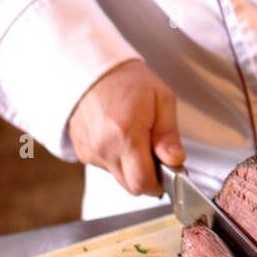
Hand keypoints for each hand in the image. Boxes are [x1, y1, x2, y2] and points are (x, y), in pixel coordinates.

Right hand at [67, 60, 183, 195]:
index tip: (167, 169)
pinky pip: (105, 167)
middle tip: (154, 151)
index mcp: (126, 134)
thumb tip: (175, 160)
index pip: (143, 182)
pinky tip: (119, 137)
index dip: (160, 182)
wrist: (94, 70)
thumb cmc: (129, 82)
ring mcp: (90, 151)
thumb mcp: (162, 100)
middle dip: (148, 176)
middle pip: (131, 186)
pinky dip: (117, 159)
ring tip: (135, 138)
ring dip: (131, 167)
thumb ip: (169, 135)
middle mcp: (104, 147)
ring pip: (118, 177)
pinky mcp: (82, 151)